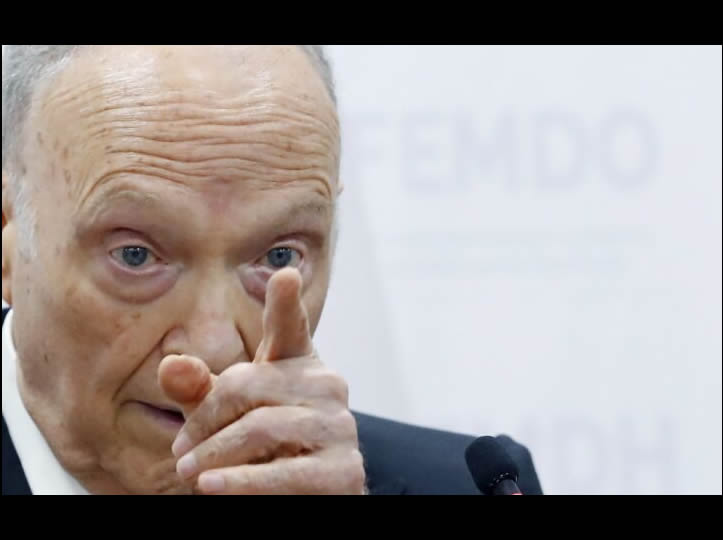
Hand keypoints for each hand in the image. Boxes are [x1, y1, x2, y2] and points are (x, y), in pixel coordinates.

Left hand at [158, 268, 364, 493]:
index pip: (290, 328)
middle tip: (180, 451)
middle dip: (206, 419)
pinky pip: (284, 472)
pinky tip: (212, 486)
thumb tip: (172, 364)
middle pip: (249, 384)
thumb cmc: (259, 450)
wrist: (299, 500)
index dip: (285, 303)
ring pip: (263, 427)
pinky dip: (242, 481)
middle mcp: (327, 386)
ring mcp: (340, 426)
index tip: (283, 275)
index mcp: (299, 364)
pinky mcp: (344, 470)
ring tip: (189, 473)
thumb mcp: (222, 418)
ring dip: (215, 454)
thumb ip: (198, 391)